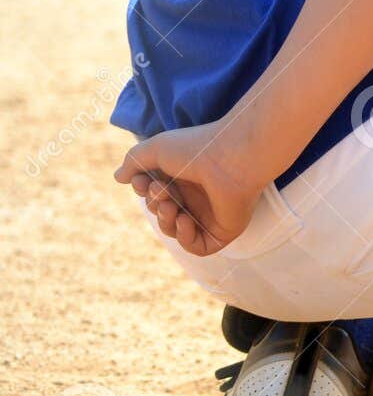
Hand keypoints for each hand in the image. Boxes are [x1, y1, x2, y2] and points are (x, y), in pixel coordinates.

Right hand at [114, 124, 264, 256]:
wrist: (231, 158)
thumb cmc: (196, 148)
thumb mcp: (155, 149)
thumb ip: (134, 161)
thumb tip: (119, 177)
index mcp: (183, 176)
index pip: (154, 193)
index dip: (143, 191)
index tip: (142, 182)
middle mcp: (196, 195)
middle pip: (162, 212)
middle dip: (155, 204)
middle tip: (163, 191)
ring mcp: (210, 214)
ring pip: (175, 230)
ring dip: (166, 220)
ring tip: (172, 206)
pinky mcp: (222, 231)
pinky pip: (197, 246)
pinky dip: (185, 237)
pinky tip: (185, 220)